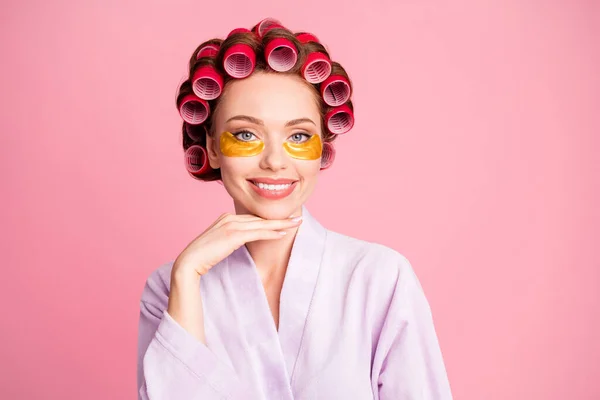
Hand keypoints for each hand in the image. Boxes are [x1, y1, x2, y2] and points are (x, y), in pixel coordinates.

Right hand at [172, 213, 302, 278]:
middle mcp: (229, 217)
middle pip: (260, 218)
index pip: (253, 218)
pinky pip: (257, 232)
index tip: (284, 220)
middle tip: (297, 217)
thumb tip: (242, 242)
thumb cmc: (203, 257)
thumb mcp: (220, 244)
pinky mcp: (233, 234)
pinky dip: (271, 232)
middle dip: (280, 218)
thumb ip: (231, 239)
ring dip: (281, 224)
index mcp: (226, 218)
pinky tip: (283, 233)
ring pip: (262, 223)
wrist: (189, 263)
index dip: (269, 220)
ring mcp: (231, 224)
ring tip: (296, 223)